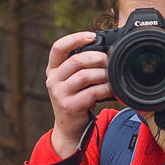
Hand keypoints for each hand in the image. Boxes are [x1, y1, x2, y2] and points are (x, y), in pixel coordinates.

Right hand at [46, 31, 113, 157]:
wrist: (69, 128)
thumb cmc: (76, 99)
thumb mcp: (73, 81)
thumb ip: (81, 67)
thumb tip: (106, 52)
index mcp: (53, 69)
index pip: (58, 47)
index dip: (74, 38)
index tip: (92, 36)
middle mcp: (52, 80)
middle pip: (76, 60)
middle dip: (97, 58)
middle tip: (110, 60)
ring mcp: (59, 94)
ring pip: (84, 76)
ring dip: (103, 74)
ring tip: (112, 75)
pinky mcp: (69, 106)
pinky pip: (91, 93)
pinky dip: (104, 89)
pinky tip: (111, 88)